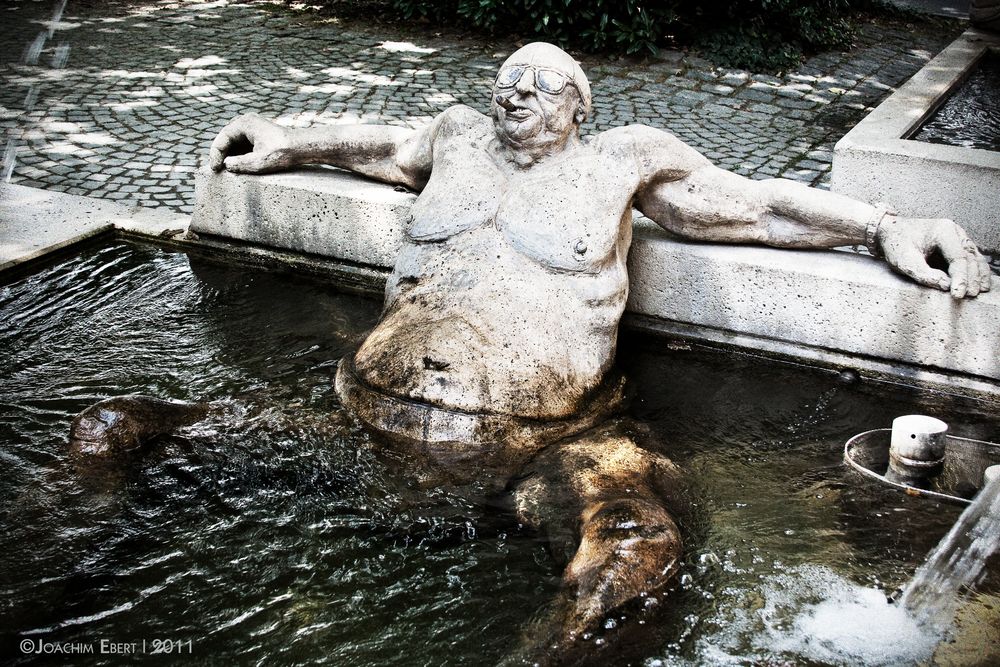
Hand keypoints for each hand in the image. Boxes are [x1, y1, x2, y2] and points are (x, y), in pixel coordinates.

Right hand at [209, 114, 293, 173]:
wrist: (302, 147)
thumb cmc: (283, 152)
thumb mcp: (259, 162)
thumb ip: (240, 164)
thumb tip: (226, 165)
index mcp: (244, 123)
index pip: (222, 139)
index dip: (215, 155)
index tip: (214, 169)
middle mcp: (246, 122)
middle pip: (226, 138)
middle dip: (220, 154)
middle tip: (216, 170)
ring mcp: (252, 127)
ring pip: (233, 141)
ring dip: (228, 154)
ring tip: (224, 169)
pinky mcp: (258, 134)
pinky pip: (242, 143)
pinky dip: (237, 153)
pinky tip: (236, 165)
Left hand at [877, 216, 992, 297]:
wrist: (891, 232)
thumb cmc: (896, 244)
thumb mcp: (904, 261)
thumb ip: (924, 274)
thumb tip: (946, 286)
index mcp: (943, 231)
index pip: (958, 257)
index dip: (960, 278)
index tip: (958, 294)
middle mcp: (954, 231)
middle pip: (970, 257)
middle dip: (971, 278)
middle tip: (970, 295)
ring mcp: (957, 237)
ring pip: (974, 257)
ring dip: (978, 275)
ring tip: (977, 292)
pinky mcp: (956, 245)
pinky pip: (971, 258)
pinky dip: (976, 271)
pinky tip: (980, 284)